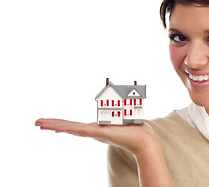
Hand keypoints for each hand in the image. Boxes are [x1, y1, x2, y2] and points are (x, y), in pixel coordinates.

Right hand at [35, 118, 173, 185]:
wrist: (143, 139)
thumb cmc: (135, 129)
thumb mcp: (124, 114)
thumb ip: (119, 108)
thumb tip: (123, 96)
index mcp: (97, 128)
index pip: (76, 126)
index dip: (62, 124)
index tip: (51, 124)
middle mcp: (93, 131)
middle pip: (69, 127)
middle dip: (53, 124)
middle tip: (37, 123)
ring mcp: (95, 133)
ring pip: (71, 129)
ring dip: (54, 125)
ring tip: (40, 124)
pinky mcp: (99, 133)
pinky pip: (81, 130)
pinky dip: (68, 129)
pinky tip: (57, 129)